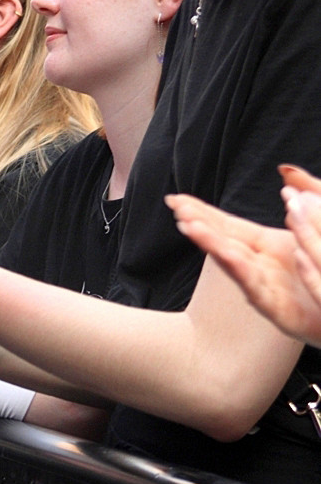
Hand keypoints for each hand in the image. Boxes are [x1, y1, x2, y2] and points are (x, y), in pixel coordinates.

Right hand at [168, 192, 320, 340]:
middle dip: (199, 224)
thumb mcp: (320, 226)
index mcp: (270, 247)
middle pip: (224, 241)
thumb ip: (308, 196)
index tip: (177, 199)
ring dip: (212, 245)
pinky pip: (259, 291)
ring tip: (191, 227)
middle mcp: (262, 267)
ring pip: (234, 264)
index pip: (228, 225)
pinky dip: (242, 272)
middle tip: (178, 209)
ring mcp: (269, 290)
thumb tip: (285, 171)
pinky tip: (225, 254)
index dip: (203, 211)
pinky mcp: (282, 313)